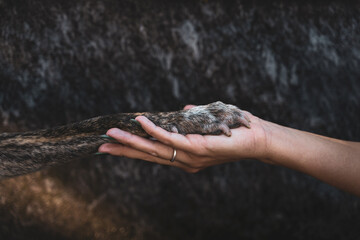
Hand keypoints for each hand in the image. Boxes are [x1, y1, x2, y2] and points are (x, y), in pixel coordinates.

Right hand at [98, 106, 268, 172]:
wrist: (258, 139)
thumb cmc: (234, 131)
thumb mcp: (207, 126)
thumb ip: (192, 121)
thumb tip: (182, 110)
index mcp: (185, 158)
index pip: (155, 155)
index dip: (134, 151)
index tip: (114, 147)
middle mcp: (185, 161)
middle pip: (149, 157)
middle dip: (124, 152)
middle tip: (101, 148)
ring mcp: (190, 157)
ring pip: (155, 150)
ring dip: (131, 141)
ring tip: (111, 136)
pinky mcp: (197, 148)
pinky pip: (170, 139)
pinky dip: (153, 130)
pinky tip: (139, 122)